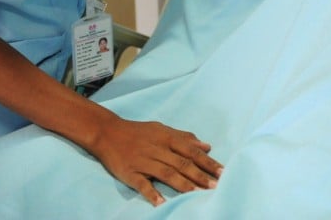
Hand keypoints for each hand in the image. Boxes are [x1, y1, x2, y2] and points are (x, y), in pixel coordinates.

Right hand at [91, 114, 222, 205]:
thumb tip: (206, 145)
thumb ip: (184, 137)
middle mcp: (157, 149)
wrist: (108, 132)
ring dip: (182, 184)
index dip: (207, 161)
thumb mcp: (162, 129)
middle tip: (215, 186)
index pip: (191, 151)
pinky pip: (141, 184)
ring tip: (196, 194)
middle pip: (181, 163)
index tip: (222, 172)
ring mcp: (143, 161)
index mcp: (166, 138)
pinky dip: (151, 193)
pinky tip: (161, 202)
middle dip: (199, 175)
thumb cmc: (138, 132)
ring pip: (165, 173)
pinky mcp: (130, 172)